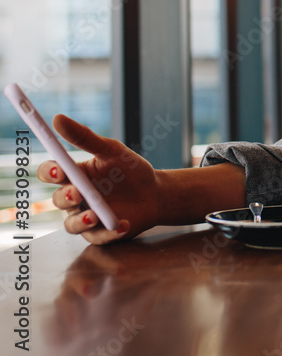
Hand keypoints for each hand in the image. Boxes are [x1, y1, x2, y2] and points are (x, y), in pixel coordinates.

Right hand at [37, 115, 160, 244]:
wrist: (156, 193)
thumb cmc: (130, 170)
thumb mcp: (112, 151)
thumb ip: (86, 138)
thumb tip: (57, 118)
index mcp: (74, 175)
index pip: (51, 173)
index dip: (50, 172)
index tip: (59, 169)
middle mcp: (75, 198)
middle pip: (58, 200)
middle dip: (65, 197)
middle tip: (78, 193)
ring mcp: (86, 217)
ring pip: (72, 224)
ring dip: (81, 221)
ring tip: (95, 215)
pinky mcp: (100, 234)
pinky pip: (98, 237)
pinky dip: (109, 233)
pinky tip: (122, 225)